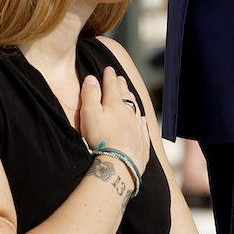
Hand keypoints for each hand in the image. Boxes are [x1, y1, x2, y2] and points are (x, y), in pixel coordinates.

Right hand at [77, 66, 151, 182]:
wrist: (119, 165)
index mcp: (115, 105)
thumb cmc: (100, 139)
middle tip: (120, 78)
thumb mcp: (89, 114)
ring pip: (135, 109)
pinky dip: (142, 120)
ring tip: (130, 93)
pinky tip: (142, 119)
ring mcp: (138, 128)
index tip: (108, 69)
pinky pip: (143, 127)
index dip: (109, 76)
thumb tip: (91, 78)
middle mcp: (129, 114)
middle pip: (125, 95)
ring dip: (131, 100)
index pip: (112, 86)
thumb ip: (90, 94)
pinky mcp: (142, 143)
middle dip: (121, 85)